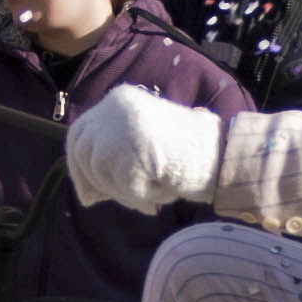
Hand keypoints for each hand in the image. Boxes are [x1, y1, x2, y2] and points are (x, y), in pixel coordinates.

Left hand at [66, 86, 225, 214]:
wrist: (223, 152)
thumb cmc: (191, 154)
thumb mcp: (144, 145)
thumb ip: (115, 155)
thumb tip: (86, 191)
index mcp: (119, 100)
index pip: (80, 133)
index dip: (78, 166)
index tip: (87, 193)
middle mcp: (116, 107)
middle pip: (82, 152)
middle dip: (91, 182)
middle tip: (102, 201)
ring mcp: (124, 126)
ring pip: (102, 174)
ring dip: (125, 193)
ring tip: (153, 191)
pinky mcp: (134, 150)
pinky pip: (125, 188)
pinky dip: (142, 198)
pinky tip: (162, 193)